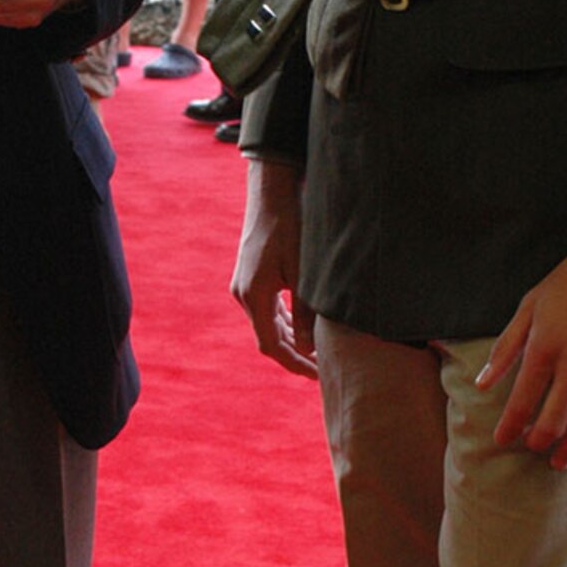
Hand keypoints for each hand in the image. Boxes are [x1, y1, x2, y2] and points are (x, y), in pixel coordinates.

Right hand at [230, 158, 317, 379]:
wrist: (272, 191)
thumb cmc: (291, 227)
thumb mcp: (303, 272)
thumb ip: (305, 313)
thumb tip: (309, 350)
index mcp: (254, 296)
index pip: (271, 346)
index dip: (295, 364)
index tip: (318, 375)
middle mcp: (243, 294)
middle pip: (267, 338)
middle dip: (295, 355)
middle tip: (323, 369)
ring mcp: (243, 285)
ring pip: (266, 324)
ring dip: (289, 340)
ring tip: (317, 352)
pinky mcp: (249, 276)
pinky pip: (265, 308)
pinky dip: (283, 322)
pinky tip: (303, 326)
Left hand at [476, 226, 566, 469]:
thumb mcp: (531, 305)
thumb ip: (506, 347)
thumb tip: (483, 384)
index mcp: (545, 347)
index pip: (521, 402)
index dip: (509, 428)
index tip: (501, 441)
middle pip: (553, 423)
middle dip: (537, 443)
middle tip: (530, 449)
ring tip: (558, 459)